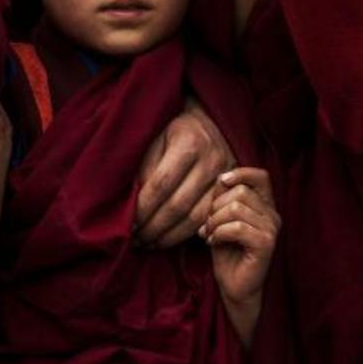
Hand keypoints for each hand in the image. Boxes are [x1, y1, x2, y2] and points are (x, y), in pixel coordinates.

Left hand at [134, 99, 235, 247]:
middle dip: (153, 227)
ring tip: (149, 243)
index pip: (161, 185)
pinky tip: (170, 238)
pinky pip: (210, 218)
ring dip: (170, 236)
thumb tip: (132, 205)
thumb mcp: (156, 138)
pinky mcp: (235, 188)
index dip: (143, 208)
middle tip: (135, 239)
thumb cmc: (175, 130)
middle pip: (179, 205)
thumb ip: (145, 169)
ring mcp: (226, 176)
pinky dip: (188, 233)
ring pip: (196, 217)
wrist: (211, 119)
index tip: (127, 224)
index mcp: (189, 143)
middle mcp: (211, 160)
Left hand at [201, 168, 278, 346]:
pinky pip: (237, 227)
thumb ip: (223, 199)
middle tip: (207, 225)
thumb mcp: (221, 220)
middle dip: (216, 206)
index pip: (261, 176)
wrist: (233, 288)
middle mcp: (273, 215)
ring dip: (215, 221)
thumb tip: (220, 179)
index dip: (240, 173)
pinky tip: (214, 243)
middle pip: (241, 191)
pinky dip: (219, 233)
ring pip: (236, 208)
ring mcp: (272, 229)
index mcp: (265, 206)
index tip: (221, 182)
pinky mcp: (266, 244)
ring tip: (210, 235)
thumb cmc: (227, 254)